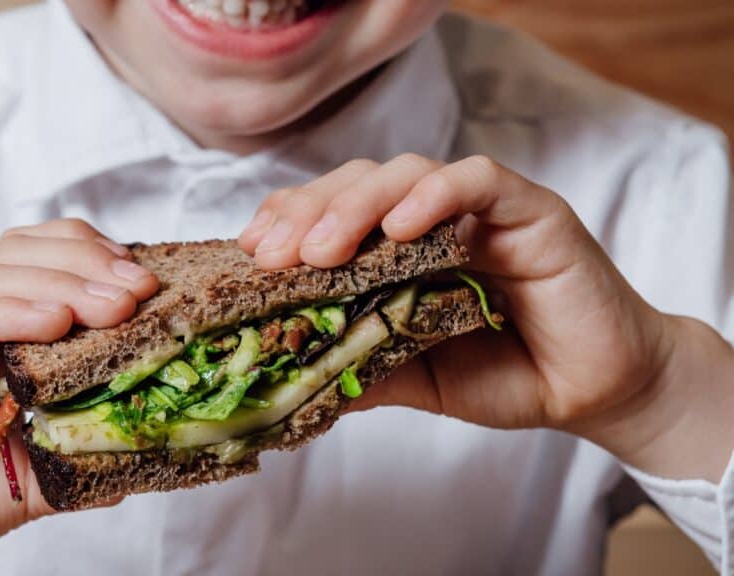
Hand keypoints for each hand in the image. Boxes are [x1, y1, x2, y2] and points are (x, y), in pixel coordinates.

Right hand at [0, 219, 156, 573]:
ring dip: (67, 283)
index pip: (41, 258)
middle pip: (25, 252)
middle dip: (92, 261)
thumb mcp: (27, 474)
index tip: (150, 284)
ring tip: (120, 303)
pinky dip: (13, 313)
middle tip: (146, 288)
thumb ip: (74, 453)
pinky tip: (58, 322)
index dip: (96, 258)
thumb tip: (139, 448)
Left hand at [239, 155, 733, 480]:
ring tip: (322, 248)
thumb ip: (363, 364)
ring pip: (408, 171)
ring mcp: (481, 209)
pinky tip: (401, 224)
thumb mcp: (417, 376)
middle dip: (308, 213)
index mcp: (400, 248)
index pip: (332, 212)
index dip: (289, 220)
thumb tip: (288, 378)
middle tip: (273, 255)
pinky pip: (478, 180)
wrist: (596, 390)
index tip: (251, 251)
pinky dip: (436, 193)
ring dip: (357, 203)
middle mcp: (434, 217)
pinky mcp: (530, 209)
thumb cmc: (508, 374)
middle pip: (358, 183)